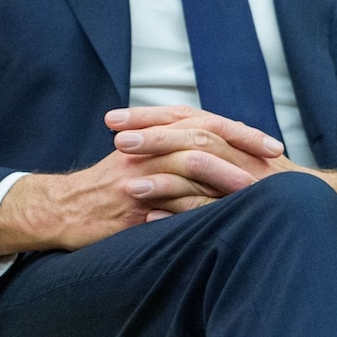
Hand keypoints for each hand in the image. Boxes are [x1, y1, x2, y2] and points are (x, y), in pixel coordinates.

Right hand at [0, 106, 283, 256]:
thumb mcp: (142, 165)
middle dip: (243, 145)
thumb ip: (175, 158)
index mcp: (154, 138)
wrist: (60, 210)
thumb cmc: (106, 191)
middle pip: (204, 136)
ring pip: (190, 163)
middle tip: (276, 156)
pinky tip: (223, 212)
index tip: (273, 145)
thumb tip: (219, 159)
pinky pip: (168, 199)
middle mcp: (149, 149)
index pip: (205, 124)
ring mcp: (141, 173)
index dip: (241, 133)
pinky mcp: (131, 201)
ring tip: (258, 186)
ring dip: (227, 174)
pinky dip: (198, 203)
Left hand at [107, 107, 336, 254]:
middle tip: (115, 137)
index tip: (113, 120)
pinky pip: (211, 210)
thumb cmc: (275, 187)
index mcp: (232, 139)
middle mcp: (240, 152)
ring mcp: (246, 179)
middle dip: (152, 135)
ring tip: (127, 184)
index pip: (187, 118)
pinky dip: (180, 214)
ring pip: (202, 168)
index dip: (150, 116)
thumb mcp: (240, 160)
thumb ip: (208, 151)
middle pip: (193, 134)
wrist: (325, 206)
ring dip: (163, 176)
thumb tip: (165, 142)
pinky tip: (150, 221)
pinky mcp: (249, 206)